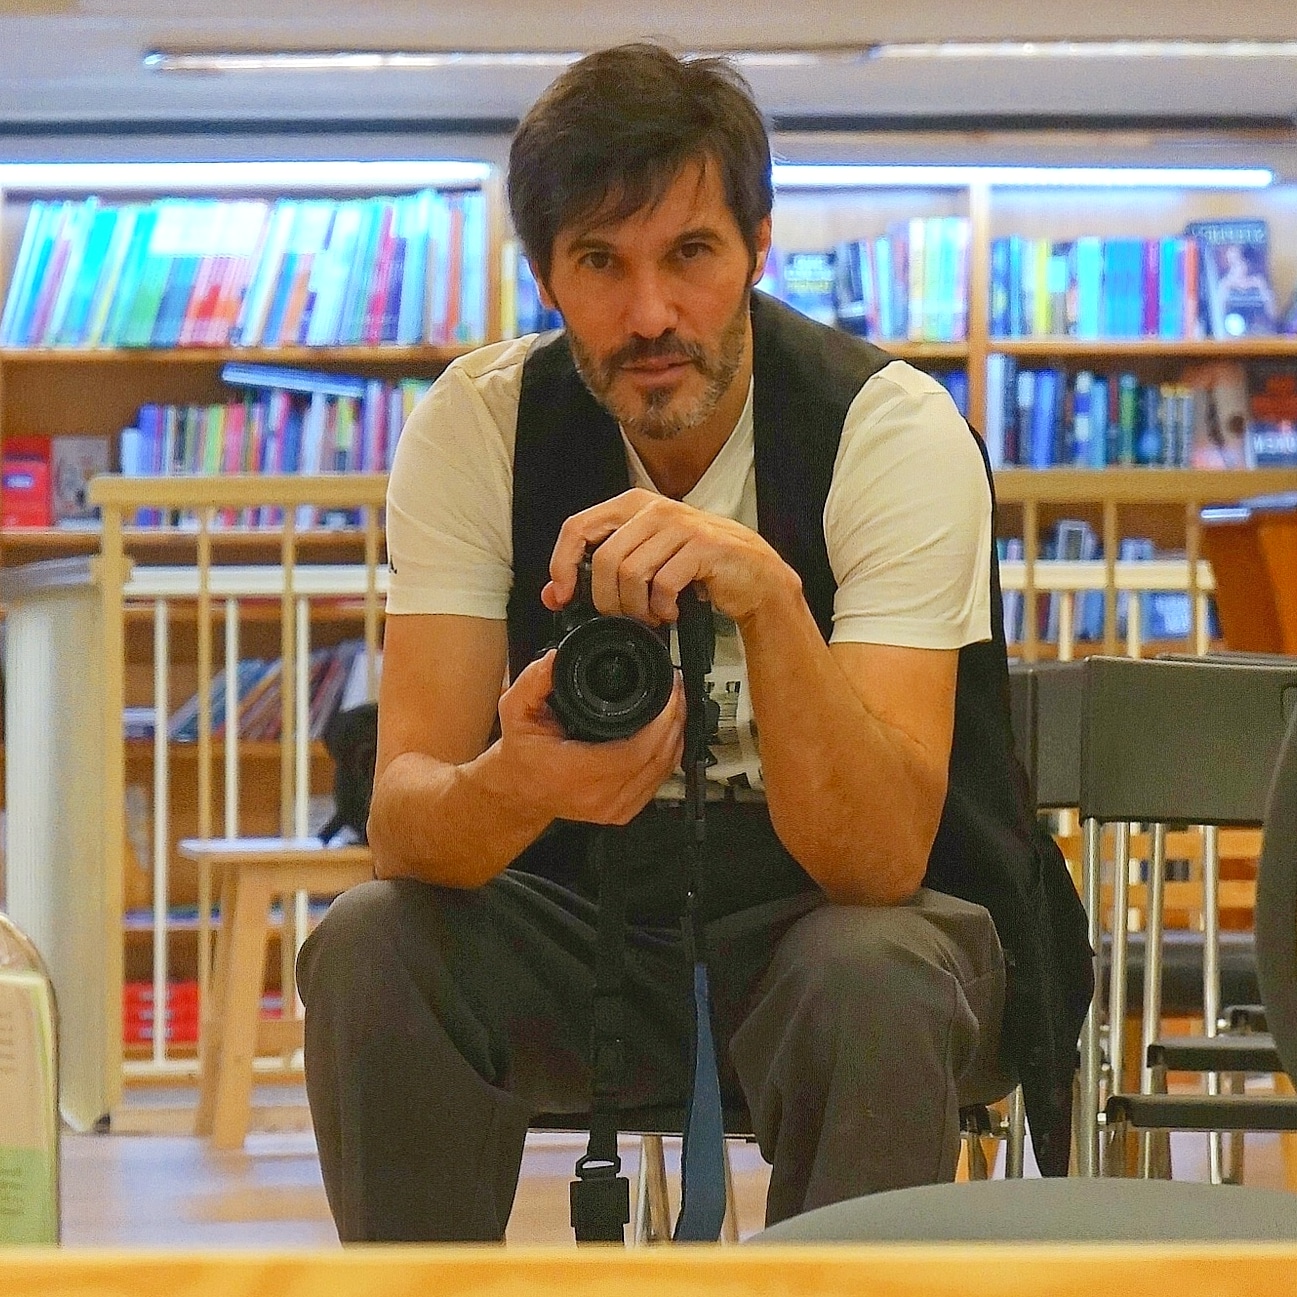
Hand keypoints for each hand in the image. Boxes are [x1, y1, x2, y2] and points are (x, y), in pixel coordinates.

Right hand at [497, 650, 684, 825]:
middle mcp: (598, 797)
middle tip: (677, 689)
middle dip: (675, 720)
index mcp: (574, 773)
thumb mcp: (516, 711)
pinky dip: (668, 754)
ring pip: (663, 771)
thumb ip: (532, 682)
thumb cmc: (521, 754)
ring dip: (676, 736)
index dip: (662, 720)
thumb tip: (555, 660)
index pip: (636, 751)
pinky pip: (657, 782)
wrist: (519, 791)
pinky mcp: (622, 812)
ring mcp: (613, 809)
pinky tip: (669, 732)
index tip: (669, 691)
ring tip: (676, 704)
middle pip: (658, 759)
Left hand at [541, 488, 798, 626]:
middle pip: (603, 559)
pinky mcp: (703, 547)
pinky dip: (661, 608)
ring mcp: (681, 525)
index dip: (561, 565)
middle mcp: (655, 509)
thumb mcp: (644, 566)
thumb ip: (598, 574)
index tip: (563, 597)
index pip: (577, 527)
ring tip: (651, 616)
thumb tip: (552, 594)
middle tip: (623, 617)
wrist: (755, 578)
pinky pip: (662, 584)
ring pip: (630, 574)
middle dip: (607, 600)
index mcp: (633, 505)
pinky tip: (671, 612)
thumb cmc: (697, 570)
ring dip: (636, 608)